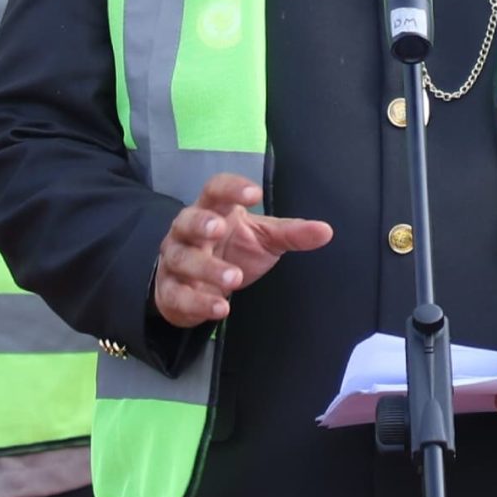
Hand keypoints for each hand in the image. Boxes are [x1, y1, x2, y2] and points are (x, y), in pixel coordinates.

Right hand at [151, 174, 332, 327]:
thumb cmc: (232, 248)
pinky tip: (220, 308)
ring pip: (181, 259)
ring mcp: (175, 260)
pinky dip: (198, 302)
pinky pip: (177, 295)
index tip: (254, 194)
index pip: (216, 189)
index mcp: (213, 209)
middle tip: (218, 229)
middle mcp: (187, 231)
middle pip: (187, 221)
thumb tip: (326, 231)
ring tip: (234, 279)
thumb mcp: (264, 239)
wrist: (195, 282)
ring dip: (206, 268)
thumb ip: (291, 234)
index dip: (231, 188)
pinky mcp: (170, 291)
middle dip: (201, 224)